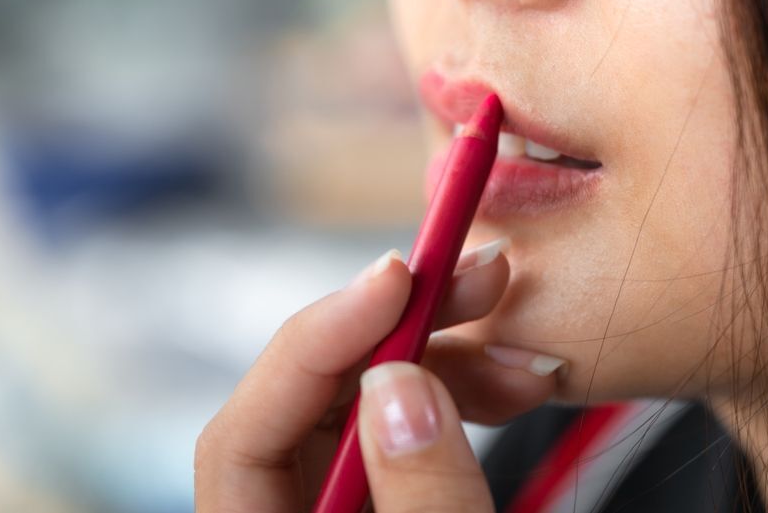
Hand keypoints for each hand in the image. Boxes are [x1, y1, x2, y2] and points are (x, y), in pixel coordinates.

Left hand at [194, 241, 566, 511]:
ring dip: (451, 361)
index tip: (397, 277)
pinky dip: (460, 399)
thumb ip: (421, 496)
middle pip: (315, 398)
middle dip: (405, 329)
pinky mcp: (383, 497)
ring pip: (371, 405)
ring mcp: (337, 504)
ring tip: (522, 352)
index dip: (317, 340)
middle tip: (480, 278)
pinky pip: (409, 429)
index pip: (246, 431)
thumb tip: (401, 383)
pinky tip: (508, 384)